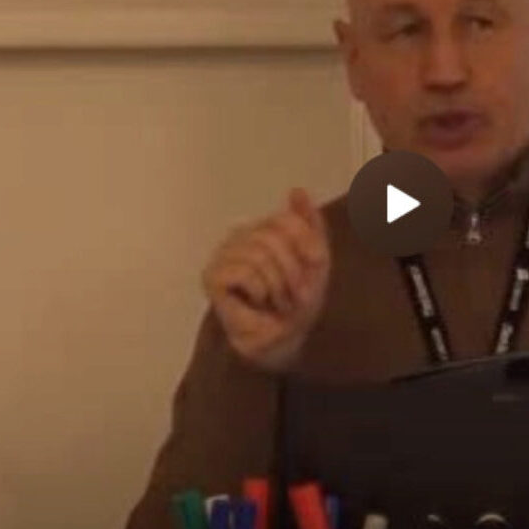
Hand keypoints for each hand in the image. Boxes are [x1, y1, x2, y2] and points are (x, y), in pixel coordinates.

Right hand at [202, 188, 330, 372]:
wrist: (282, 340)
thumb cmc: (297, 302)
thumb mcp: (316, 260)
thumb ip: (310, 225)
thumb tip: (297, 189)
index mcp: (265, 228)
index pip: (287, 219)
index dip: (306, 245)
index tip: (314, 270)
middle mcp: (241, 234)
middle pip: (274, 237)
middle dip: (292, 272)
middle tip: (293, 295)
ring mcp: (224, 254)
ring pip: (259, 254)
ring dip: (278, 286)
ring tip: (276, 301)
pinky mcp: (212, 276)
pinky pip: (244, 271)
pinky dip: (259, 291)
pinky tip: (256, 302)